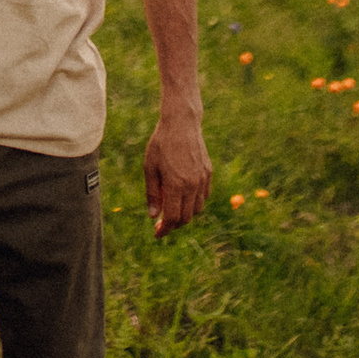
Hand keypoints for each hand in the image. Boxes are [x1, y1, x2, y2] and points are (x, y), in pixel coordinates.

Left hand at [145, 111, 211, 236]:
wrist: (181, 123)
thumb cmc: (161, 144)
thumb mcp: (150, 167)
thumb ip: (153, 193)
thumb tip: (153, 216)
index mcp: (176, 184)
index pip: (173, 217)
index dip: (165, 229)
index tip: (157, 234)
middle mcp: (192, 185)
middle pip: (186, 217)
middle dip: (174, 225)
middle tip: (161, 224)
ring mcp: (202, 179)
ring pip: (197, 209)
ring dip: (185, 214)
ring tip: (171, 209)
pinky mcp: (208, 173)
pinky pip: (203, 196)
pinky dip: (194, 203)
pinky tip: (183, 197)